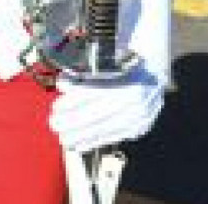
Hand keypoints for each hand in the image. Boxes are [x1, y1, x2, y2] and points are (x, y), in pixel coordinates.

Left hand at [49, 67, 164, 151]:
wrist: (152, 72)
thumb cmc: (121, 64)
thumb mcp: (101, 63)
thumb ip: (82, 75)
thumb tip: (62, 84)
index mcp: (124, 76)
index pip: (94, 93)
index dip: (72, 103)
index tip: (56, 108)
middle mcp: (134, 96)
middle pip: (98, 113)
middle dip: (73, 122)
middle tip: (54, 125)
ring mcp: (140, 113)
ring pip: (106, 128)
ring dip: (82, 135)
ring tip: (64, 138)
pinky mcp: (141, 126)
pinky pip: (115, 136)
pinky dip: (96, 140)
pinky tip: (80, 145)